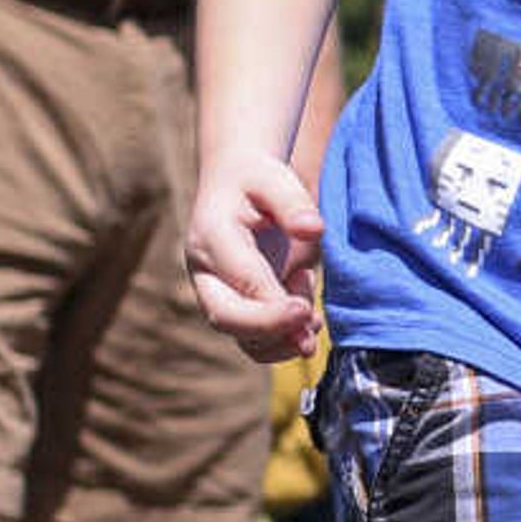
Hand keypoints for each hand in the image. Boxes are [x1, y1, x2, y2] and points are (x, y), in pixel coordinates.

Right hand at [184, 149, 325, 360]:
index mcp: (212, 237)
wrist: (240, 187)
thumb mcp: (276, 179)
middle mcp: (208, 271)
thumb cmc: (259, 181)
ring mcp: (220, 293)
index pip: (239, 281)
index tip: (305, 308)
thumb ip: (293, 203)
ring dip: (282, 340)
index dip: (270, 304)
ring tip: (312, 317)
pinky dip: (284, 341)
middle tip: (308, 329)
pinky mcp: (239, 307)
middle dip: (269, 330)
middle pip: (224, 318)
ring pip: (241, 337)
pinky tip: (307, 317)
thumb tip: (313, 230)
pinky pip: (256, 341)